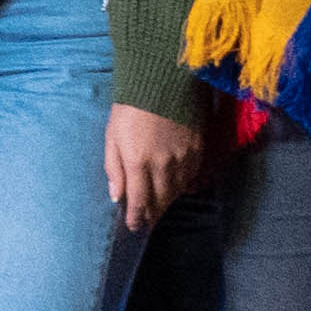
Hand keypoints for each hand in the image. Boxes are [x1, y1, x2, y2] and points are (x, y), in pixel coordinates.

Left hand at [105, 103, 203, 230]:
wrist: (162, 83)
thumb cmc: (130, 109)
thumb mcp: (112, 137)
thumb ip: (114, 168)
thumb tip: (116, 196)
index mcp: (138, 162)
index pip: (139, 201)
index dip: (136, 217)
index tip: (134, 227)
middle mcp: (162, 165)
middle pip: (160, 200)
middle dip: (152, 214)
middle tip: (146, 222)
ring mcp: (183, 159)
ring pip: (176, 191)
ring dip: (166, 202)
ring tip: (158, 208)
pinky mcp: (197, 151)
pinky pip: (190, 177)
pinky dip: (181, 186)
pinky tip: (174, 188)